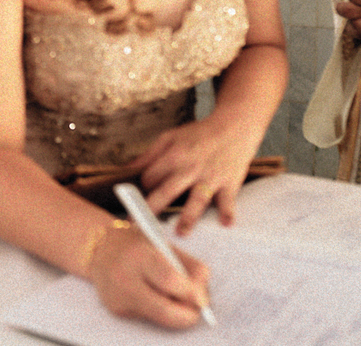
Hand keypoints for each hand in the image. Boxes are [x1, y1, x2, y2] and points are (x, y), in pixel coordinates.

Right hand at [88, 224, 211, 328]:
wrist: (100, 249)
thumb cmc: (138, 244)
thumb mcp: (164, 244)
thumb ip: (189, 266)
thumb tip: (204, 297)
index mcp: (139, 255)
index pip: (169, 280)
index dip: (191, 293)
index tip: (202, 299)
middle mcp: (125, 278)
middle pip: (164, 310)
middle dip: (187, 315)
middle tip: (197, 310)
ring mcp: (118, 298)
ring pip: (159, 318)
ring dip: (175, 313)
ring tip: (175, 296)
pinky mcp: (117, 310)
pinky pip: (148, 317)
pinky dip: (159, 311)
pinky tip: (153, 295)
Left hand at [128, 115, 259, 234]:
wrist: (233, 127)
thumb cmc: (199, 135)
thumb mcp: (170, 137)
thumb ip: (149, 155)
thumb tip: (127, 170)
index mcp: (174, 155)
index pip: (151, 177)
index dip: (143, 189)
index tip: (140, 199)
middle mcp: (191, 167)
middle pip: (168, 190)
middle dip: (153, 208)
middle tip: (140, 225)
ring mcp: (210, 177)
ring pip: (197, 199)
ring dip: (189, 217)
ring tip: (181, 233)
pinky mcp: (229, 183)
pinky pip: (228, 200)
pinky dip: (227, 212)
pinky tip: (225, 224)